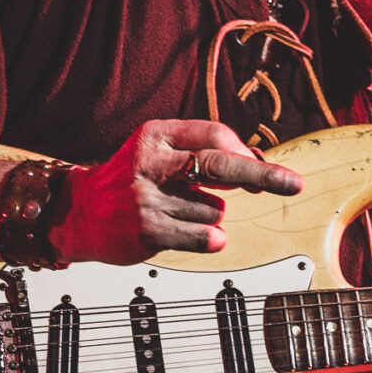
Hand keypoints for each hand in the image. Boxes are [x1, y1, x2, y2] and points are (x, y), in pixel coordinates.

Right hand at [57, 119, 299, 263]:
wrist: (79, 212)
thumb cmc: (131, 180)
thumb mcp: (160, 150)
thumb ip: (202, 152)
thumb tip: (258, 165)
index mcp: (157, 134)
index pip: (216, 135)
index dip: (246, 153)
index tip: (270, 169)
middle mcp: (151, 162)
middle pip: (221, 165)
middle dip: (262, 175)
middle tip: (292, 184)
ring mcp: (148, 197)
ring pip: (215, 207)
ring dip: (210, 214)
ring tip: (178, 213)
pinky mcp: (147, 230)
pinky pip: (204, 236)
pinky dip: (210, 238)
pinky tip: (193, 234)